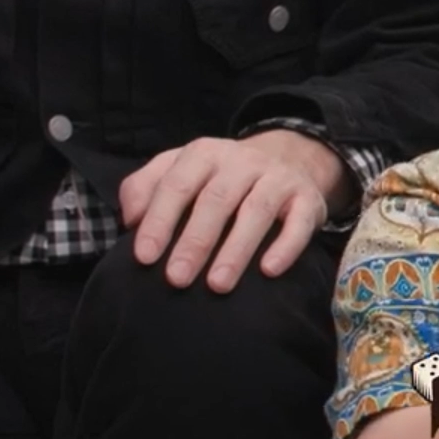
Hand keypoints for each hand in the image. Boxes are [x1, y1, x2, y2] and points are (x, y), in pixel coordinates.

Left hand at [121, 129, 347, 290]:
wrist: (288, 159)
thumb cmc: (220, 178)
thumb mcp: (179, 171)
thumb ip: (145, 188)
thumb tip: (130, 220)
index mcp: (204, 154)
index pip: (177, 185)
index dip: (159, 220)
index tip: (145, 257)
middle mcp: (242, 161)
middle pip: (216, 200)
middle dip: (195, 241)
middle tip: (177, 279)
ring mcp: (278, 178)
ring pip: (256, 211)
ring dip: (236, 249)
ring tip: (218, 285)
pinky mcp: (308, 199)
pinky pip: (299, 222)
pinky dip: (286, 246)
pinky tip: (269, 270)